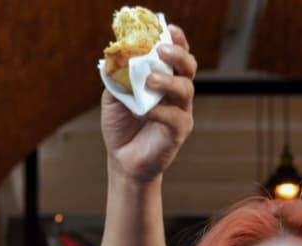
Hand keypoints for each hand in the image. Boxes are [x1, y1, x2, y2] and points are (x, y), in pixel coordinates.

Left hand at [101, 25, 196, 182]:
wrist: (122, 159)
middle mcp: (176, 93)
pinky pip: (175, 117)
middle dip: (178, 55)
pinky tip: (142, 111)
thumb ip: (117, 77)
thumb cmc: (121, 126)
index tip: (168, 29)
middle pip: (188, 67)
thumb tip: (116, 57)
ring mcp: (180, 111)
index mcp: (164, 80)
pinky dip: (159, 111)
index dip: (176, 41)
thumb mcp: (113, 97)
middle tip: (161, 51)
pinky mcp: (179, 132)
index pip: (176, 55)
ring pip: (185, 89)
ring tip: (149, 80)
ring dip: (168, 81)